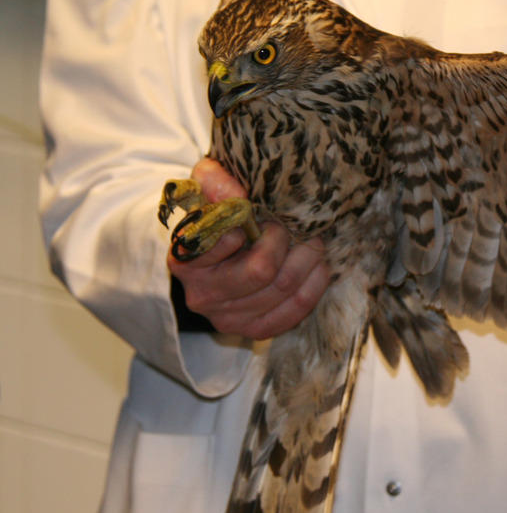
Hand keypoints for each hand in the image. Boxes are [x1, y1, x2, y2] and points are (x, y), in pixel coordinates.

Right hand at [167, 158, 329, 338]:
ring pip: (285, 288)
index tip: (251, 213)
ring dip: (307, 257)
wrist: (219, 252)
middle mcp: (202, 296)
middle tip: (289, 224)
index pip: (218, 246)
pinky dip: (315, 282)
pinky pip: (298, 308)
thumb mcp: (207, 187)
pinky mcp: (255, 330)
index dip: (243, 227)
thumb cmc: (216, 217)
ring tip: (309, 239)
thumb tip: (237, 196)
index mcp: (184, 260)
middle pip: (261, 271)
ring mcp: (229, 319)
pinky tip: (316, 264)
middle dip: (284, 240)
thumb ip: (215, 181)